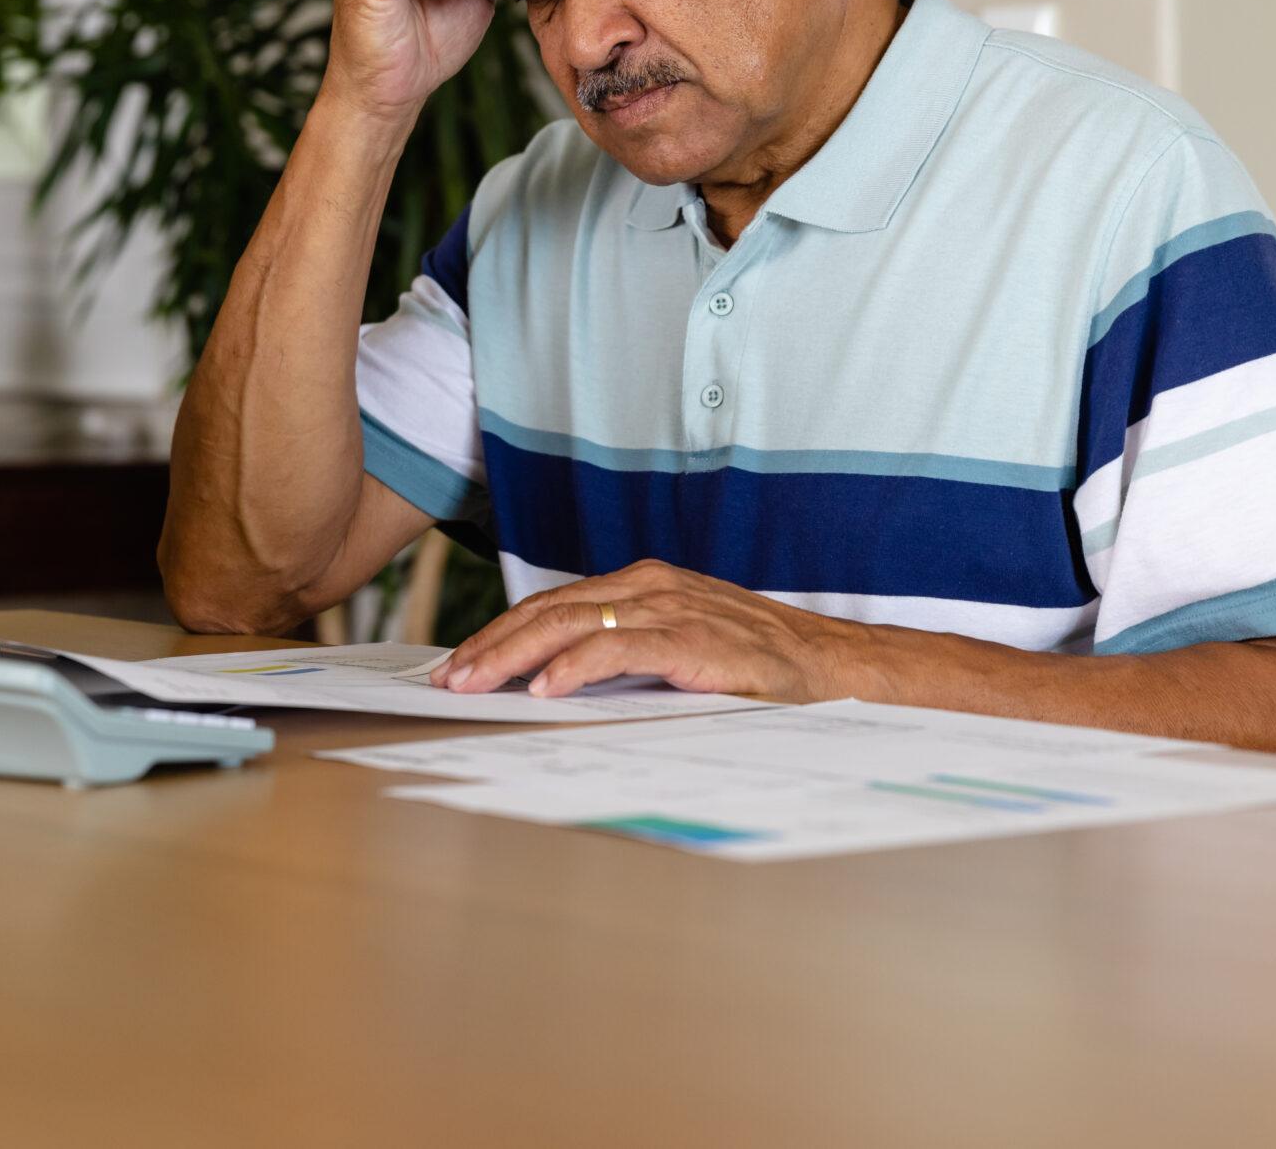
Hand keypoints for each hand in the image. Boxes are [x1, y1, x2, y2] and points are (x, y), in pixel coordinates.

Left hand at [432, 561, 869, 701]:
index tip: (458, 666)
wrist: (828, 665)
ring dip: (514, 656)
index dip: (499, 635)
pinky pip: (620, 648)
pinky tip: (544, 688)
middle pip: (548, 610)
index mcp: (640, 587)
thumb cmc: (751, 664)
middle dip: (490, 646)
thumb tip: (551, 686)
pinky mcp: (690, 638)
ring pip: (571, 624)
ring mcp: (668, 608)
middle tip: (447, 679)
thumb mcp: (675, 650)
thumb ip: (623, 655)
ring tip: (476, 683)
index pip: (552, 606)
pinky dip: (576, 666)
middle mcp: (647, 587)